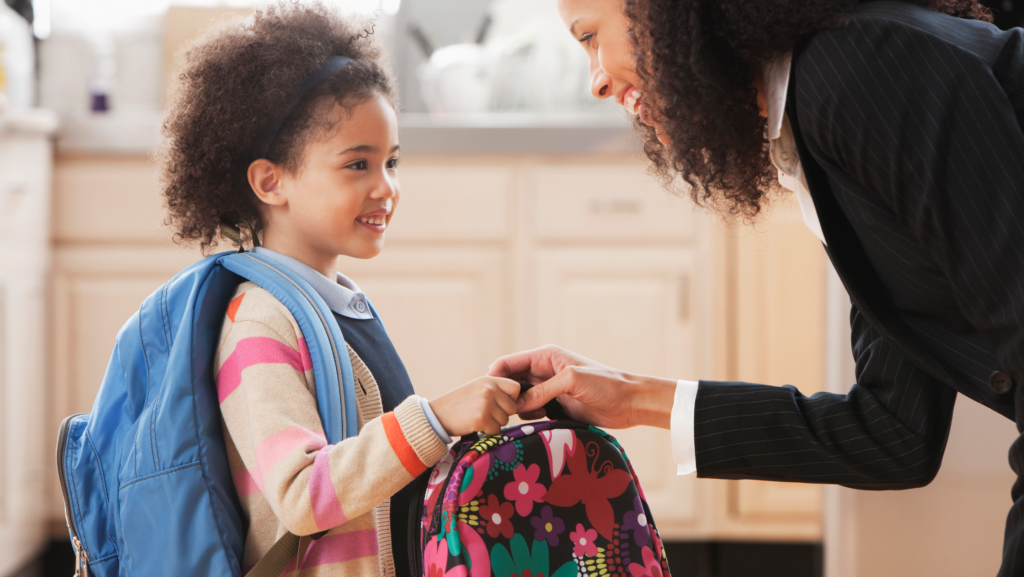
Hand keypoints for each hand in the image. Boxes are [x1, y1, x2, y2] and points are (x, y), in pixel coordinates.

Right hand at [429, 377, 520, 436]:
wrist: (437, 415)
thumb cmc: (458, 404)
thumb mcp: (477, 388)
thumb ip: (495, 390)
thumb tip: (518, 400)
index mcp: (489, 380)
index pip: (515, 388)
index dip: (511, 399)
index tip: (500, 404)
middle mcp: (489, 389)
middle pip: (512, 407)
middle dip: (502, 414)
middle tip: (485, 414)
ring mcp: (486, 403)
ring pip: (505, 420)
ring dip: (494, 423)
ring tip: (477, 418)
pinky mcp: (482, 418)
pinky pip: (496, 430)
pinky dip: (487, 431)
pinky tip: (474, 425)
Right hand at [487, 345, 676, 429]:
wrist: (630, 403)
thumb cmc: (605, 385)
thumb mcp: (571, 382)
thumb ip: (543, 391)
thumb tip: (517, 405)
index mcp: (546, 356)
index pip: (509, 363)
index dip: (494, 375)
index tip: (486, 394)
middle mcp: (544, 371)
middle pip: (512, 381)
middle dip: (503, 395)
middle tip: (495, 411)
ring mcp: (550, 390)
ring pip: (520, 398)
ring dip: (514, 408)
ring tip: (511, 419)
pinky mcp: (556, 407)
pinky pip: (532, 411)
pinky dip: (526, 417)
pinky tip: (527, 424)